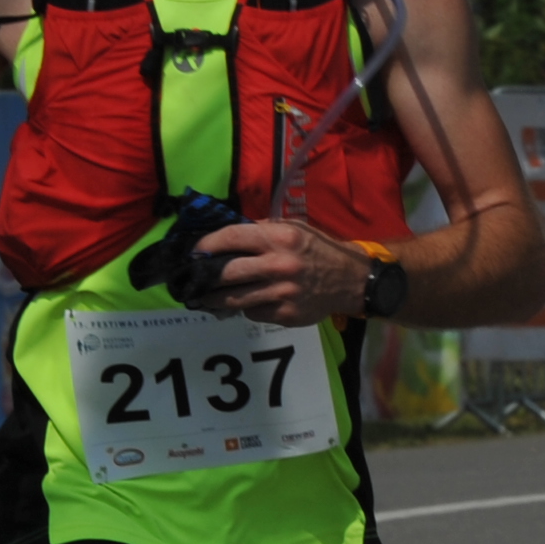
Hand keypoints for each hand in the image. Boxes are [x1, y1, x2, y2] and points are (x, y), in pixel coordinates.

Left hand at [186, 218, 369, 325]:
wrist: (350, 280)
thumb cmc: (318, 250)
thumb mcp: (294, 229)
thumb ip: (262, 231)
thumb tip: (227, 236)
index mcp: (280, 238)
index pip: (233, 238)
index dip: (208, 245)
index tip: (194, 251)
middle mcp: (279, 265)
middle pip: (228, 273)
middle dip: (206, 277)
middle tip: (194, 278)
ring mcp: (282, 293)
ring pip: (235, 299)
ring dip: (216, 298)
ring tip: (206, 297)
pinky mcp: (286, 314)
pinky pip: (253, 313)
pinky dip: (247, 308)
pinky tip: (247, 303)